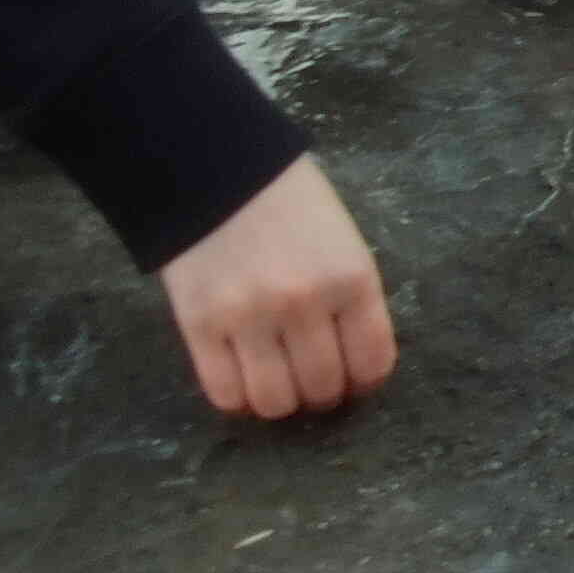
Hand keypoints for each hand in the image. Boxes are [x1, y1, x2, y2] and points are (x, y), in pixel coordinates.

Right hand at [156, 154, 395, 418]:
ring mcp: (250, 317)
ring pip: (275, 402)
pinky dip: (238, 398)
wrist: (217, 169)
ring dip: (281, 401)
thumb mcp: (343, 243)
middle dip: (323, 393)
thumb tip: (356, 364)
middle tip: (311, 378)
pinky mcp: (200, 326)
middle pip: (323, 388)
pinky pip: (224, 393)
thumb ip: (351, 300)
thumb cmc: (290, 204)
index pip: (373, 363)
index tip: (354, 378)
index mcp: (352, 278)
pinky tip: (243, 378)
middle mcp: (305, 303)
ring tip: (277, 380)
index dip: (364, 381)